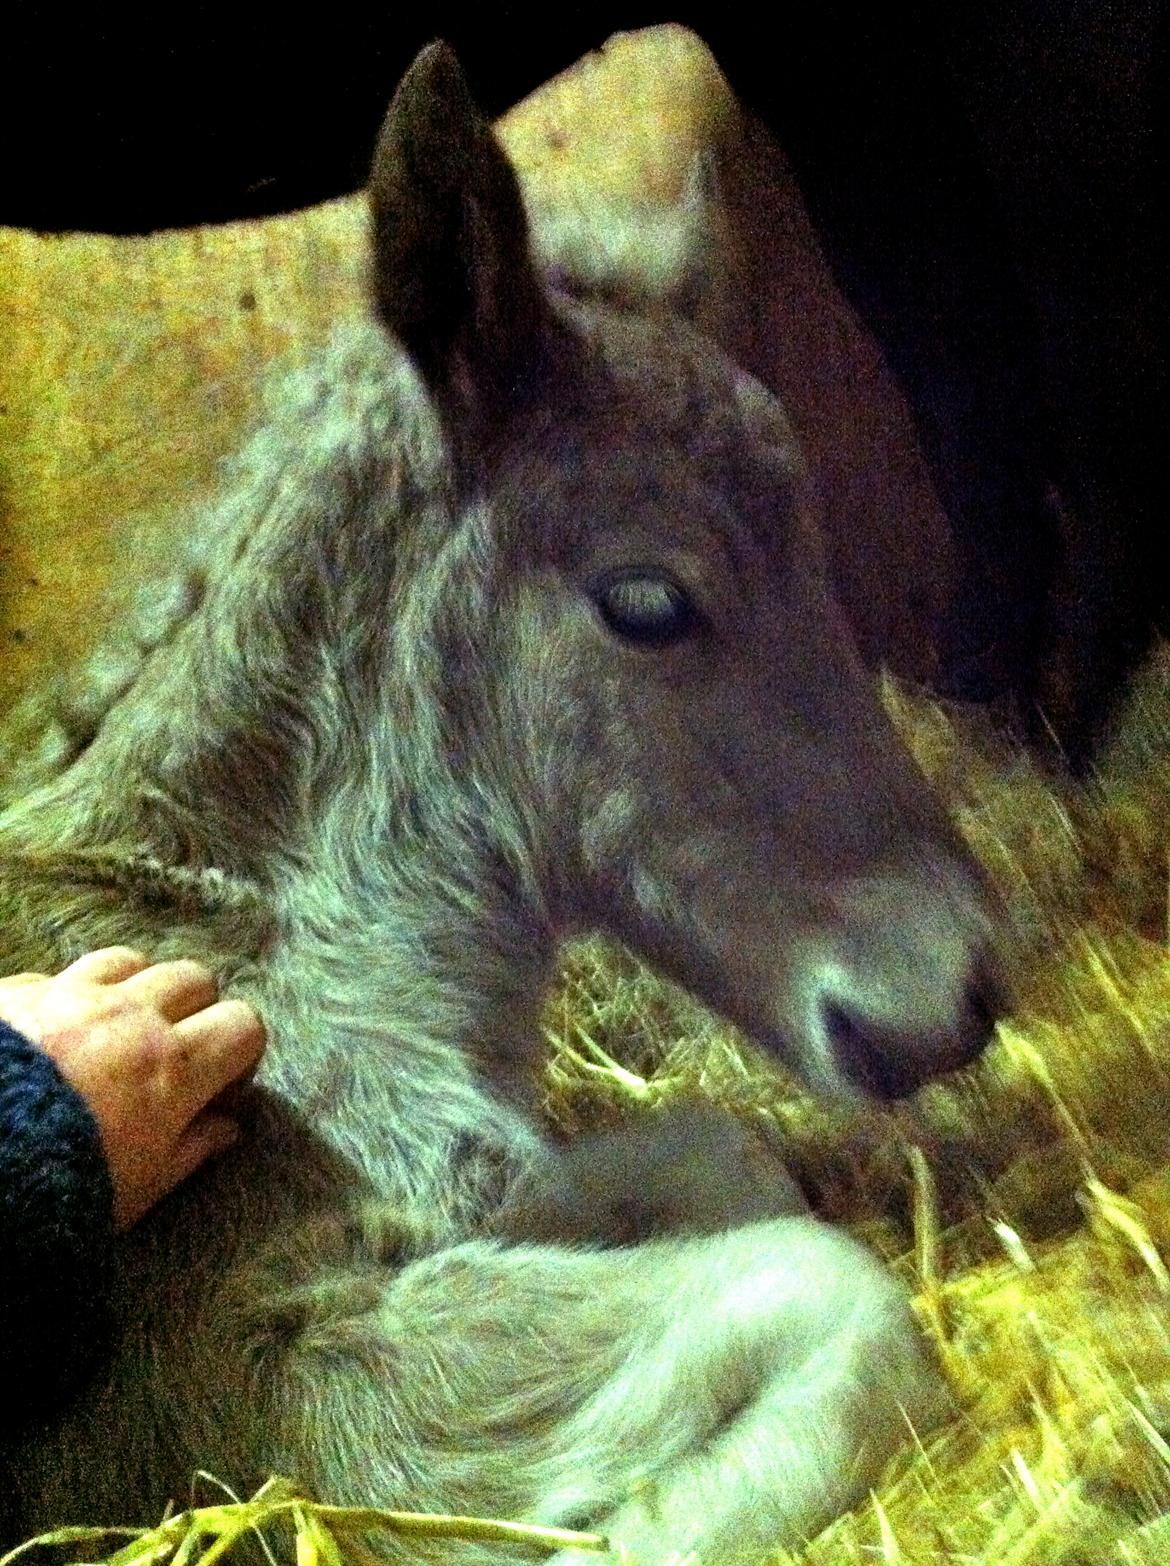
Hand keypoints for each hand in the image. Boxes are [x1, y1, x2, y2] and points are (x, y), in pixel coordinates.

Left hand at [0, 946, 265, 1228]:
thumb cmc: (58, 1188)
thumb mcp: (137, 1190)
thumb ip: (190, 1151)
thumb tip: (228, 1128)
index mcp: (172, 1066)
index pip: (243, 1024)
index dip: (238, 1051)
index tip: (218, 1081)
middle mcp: (129, 1016)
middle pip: (192, 977)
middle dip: (193, 1008)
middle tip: (170, 1049)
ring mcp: (69, 994)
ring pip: (129, 960)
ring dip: (132, 988)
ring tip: (113, 1028)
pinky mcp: (16, 990)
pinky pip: (57, 975)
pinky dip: (65, 997)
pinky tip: (51, 1032)